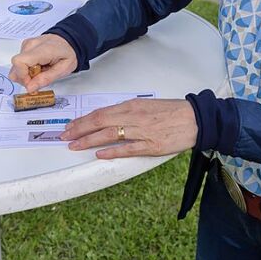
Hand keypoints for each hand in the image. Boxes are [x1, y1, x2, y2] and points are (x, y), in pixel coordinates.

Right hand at [8, 34, 76, 91]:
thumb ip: (46, 79)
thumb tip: (29, 88)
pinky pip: (20, 63)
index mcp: (42, 49)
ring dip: (26, 74)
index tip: (32, 83)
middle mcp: (30, 45)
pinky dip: (27, 69)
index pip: (19, 62)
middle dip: (25, 78)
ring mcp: (26, 45)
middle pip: (16, 66)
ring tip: (40, 72)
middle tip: (39, 79)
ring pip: (16, 66)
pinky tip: (38, 67)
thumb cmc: (68, 54)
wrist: (69, 41)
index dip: (22, 76)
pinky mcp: (25, 47)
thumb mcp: (63, 69)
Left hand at [61, 98, 197, 159]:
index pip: (100, 112)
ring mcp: (141, 131)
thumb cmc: (172, 112)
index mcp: (131, 106)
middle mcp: (133, 117)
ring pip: (109, 134)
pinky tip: (99, 154)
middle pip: (99, 122)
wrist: (195, 119)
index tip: (70, 126)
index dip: (83, 120)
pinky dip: (112, 151)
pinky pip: (127, 148)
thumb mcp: (145, 106)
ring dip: (89, 140)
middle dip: (79, 129)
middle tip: (65, 136)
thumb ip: (127, 112)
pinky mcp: (151, 145)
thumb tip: (108, 119)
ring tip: (75, 145)